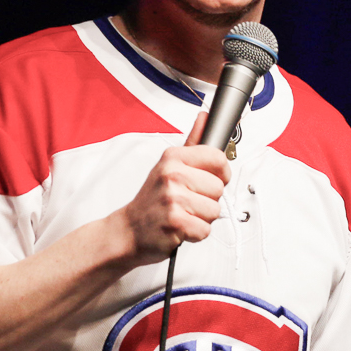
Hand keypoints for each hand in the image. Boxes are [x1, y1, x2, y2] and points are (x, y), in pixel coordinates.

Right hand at [116, 111, 230, 265]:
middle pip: (219, 187)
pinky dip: (195, 233)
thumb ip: (192, 142)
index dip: (222, 173)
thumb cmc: (152, 199)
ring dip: (202, 218)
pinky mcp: (175, 222)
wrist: (128, 229)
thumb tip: (205, 117)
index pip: (217, 158)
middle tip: (188, 202)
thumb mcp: (169, 165)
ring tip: (184, 214)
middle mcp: (172, 175)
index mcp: (173, 158)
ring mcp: (173, 198)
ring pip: (215, 210)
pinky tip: (181, 227)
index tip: (212, 180)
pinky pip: (205, 229)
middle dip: (209, 200)